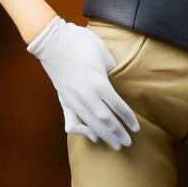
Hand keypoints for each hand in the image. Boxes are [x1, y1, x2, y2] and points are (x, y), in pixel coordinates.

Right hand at [26, 16, 139, 149]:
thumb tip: (114, 79)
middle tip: (128, 143)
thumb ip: (111, 70)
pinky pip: (72, 121)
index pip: (118, 107)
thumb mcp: (102, 53)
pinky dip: (82, 131)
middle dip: (118, 133)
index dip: (128, 119)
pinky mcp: (64, 99)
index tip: (136, 128)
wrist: (51, 40)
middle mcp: (87, 95)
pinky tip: (92, 136)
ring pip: (91, 124)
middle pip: (106, 120)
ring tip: (115, 145)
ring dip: (105, 136)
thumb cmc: (80, 42)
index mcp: (99, 83)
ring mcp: (74, 99)